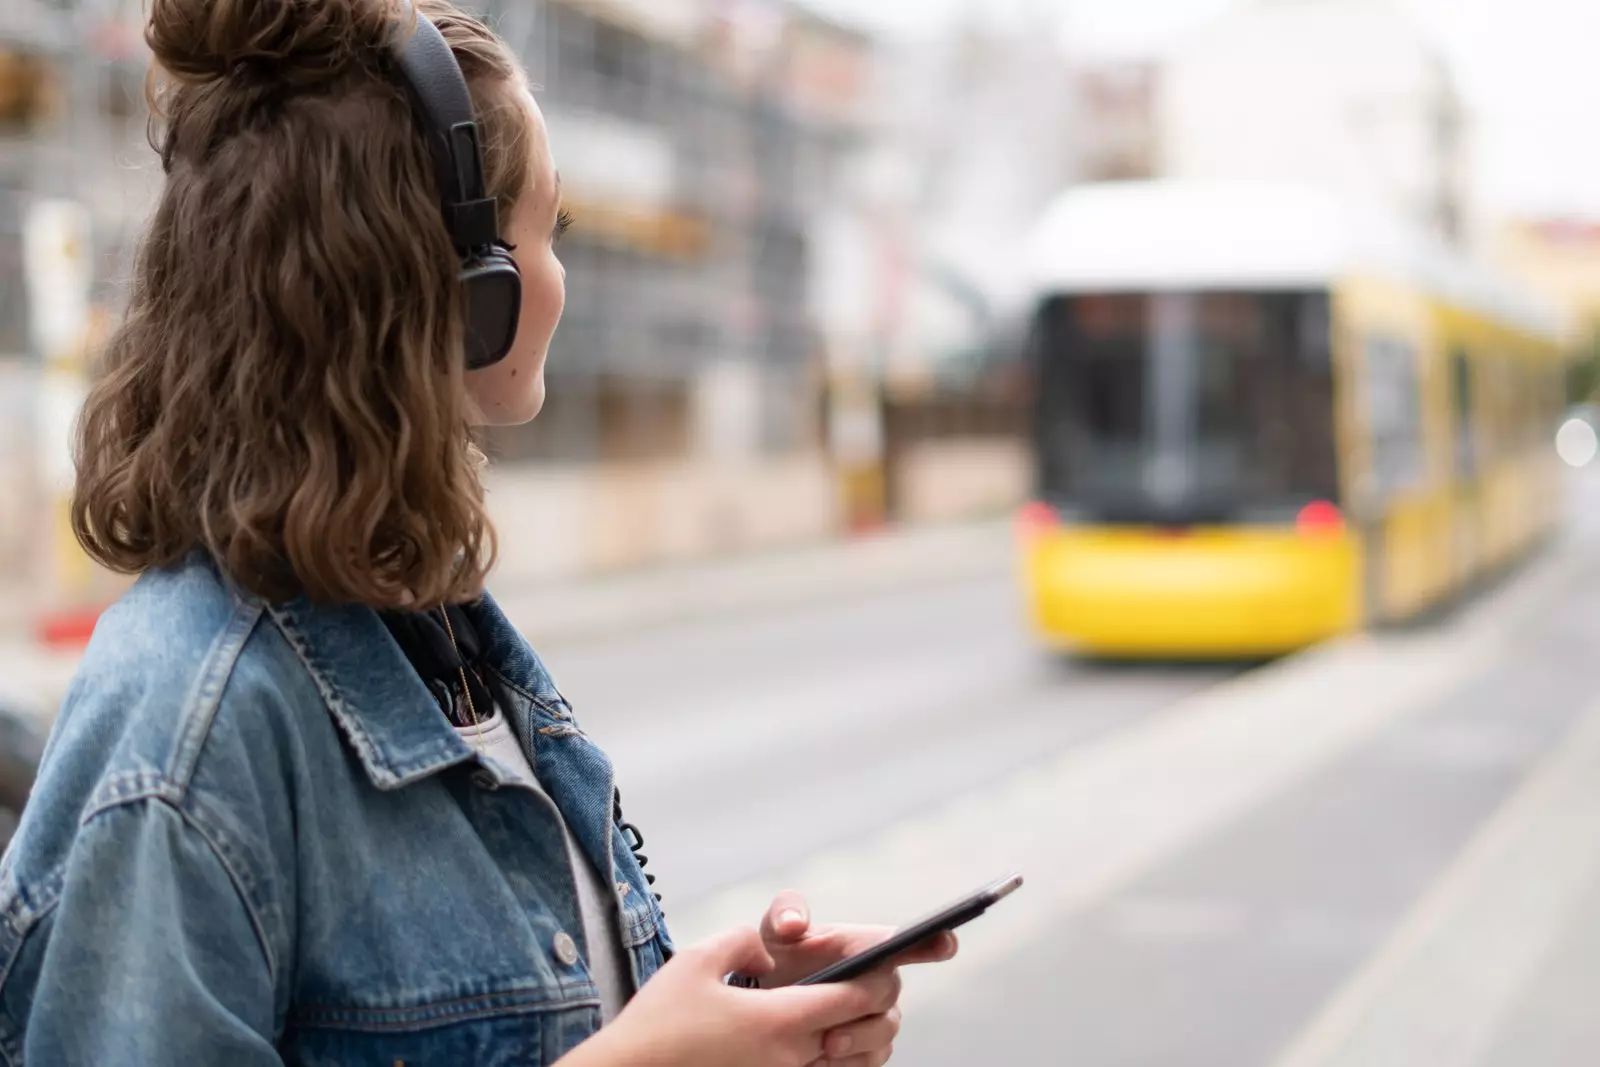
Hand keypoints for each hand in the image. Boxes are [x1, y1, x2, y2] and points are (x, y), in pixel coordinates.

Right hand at [568, 925, 902, 1066]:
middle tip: (869, 985)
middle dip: (871, 1008)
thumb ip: (744, 942)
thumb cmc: (657, 1023)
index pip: (854, 999)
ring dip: (850, 1038)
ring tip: (845, 1013)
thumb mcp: (698, 959)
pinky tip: (813, 1040)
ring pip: (838, 1061)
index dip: (878, 979)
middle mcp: (788, 1058)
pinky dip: (823, 1060)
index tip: (884, 964)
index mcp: (779, 1020)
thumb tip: (770, 952)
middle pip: (855, 1032)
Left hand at [759, 891, 959, 1065]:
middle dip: (864, 1010)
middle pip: (888, 995)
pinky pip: (870, 1060)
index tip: (946, 942)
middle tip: (832, 1028)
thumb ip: (784, 914)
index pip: (909, 942)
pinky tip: (819, 1061)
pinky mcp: (868, 1050)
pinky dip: (847, 1063)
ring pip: (883, 1034)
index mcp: (867, 947)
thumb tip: (794, 924)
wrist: (765, 1002)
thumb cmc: (778, 959)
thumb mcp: (774, 932)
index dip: (932, 941)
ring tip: (822, 1047)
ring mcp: (878, 1018)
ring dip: (855, 1042)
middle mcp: (881, 982)